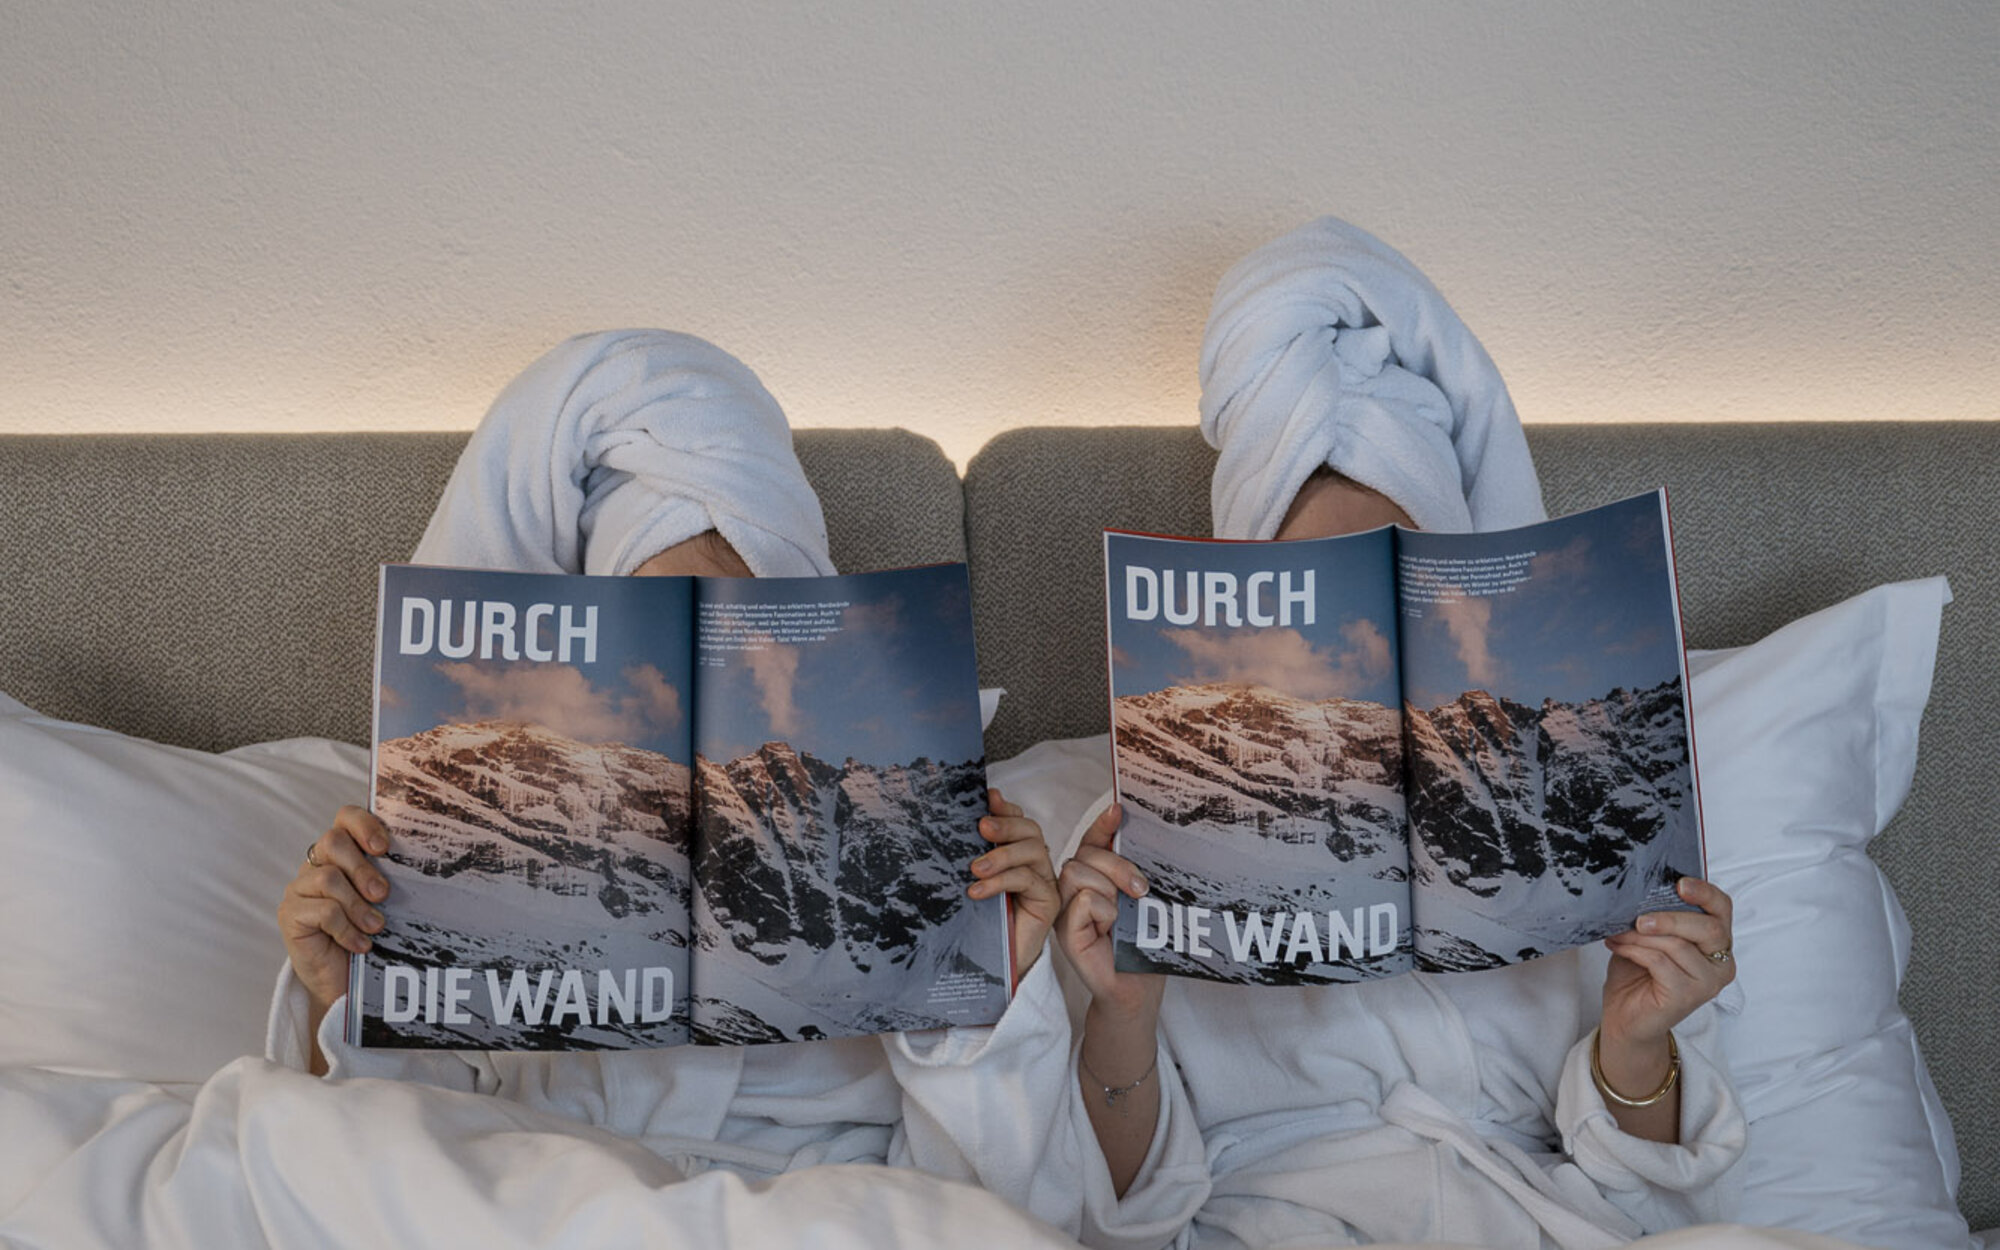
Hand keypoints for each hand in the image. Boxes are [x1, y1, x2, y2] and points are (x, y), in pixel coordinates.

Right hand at [278, 806, 392, 1013]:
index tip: (384, 848)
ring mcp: (300, 888)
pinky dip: (347, 930)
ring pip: (328, 878)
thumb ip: (390, 877)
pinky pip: (322, 911)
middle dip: (363, 869)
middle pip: (333, 842)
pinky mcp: (290, 914)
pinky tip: (361, 944)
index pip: (345, 818)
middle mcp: (316, 864)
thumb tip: (420, 864)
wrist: (344, 979)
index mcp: (342, 853)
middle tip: (383, 895)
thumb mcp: (383, 901)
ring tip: (376, 926)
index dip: (364, 825)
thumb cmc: (369, 932)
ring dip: (358, 905)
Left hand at [968, 788, 1060, 988]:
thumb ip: (973, 854)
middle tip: (981, 827)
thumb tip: (965, 823)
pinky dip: (1002, 881)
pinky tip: (978, 891)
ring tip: (975, 869)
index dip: (1006, 808)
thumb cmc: (979, 922)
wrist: (989, 966)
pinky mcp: (1048, 902)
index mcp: (1017, 854)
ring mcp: (1044, 882)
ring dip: (1002, 855)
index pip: (1019, 821)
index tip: (988, 798)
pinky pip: (1029, 880)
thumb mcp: (972, 881)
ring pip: (1033, 851)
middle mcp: (1034, 863)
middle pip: (1030, 830)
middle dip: (1005, 824)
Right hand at [1056, 802, 1163, 1023]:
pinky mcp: (1065, 931)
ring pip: (1078, 872)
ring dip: (1110, 891)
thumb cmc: (1140, 945)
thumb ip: (1131, 868)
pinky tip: (1109, 931)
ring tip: (1121, 917)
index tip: (1118, 808)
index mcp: (1091, 880)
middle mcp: (1072, 892)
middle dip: (1117, 866)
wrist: (1138, 987)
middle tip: (1140, 891)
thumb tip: (1134, 831)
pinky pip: (1084, 900)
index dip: (1102, 824)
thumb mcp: (1139, 898)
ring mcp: (1065, 911)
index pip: (1091, 842)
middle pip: (1084, 854)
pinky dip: (1104, 913)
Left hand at [1598, 877, 1735, 1096]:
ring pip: (1678, 945)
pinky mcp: (1688, 996)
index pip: (1723, 910)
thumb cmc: (1639, 974)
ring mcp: (1708, 982)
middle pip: (1708, 928)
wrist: (1625, 1017)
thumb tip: (1642, 892)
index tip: (1680, 883)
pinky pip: (1661, 962)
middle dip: (1670, 917)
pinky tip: (1618, 947)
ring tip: (1618, 933)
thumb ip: (1657, 917)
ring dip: (1641, 936)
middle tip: (1638, 917)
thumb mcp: (1649, 937)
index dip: (1705, 893)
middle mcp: (1721, 963)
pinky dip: (1635, 951)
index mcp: (1717, 942)